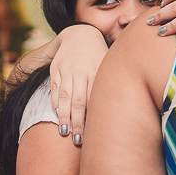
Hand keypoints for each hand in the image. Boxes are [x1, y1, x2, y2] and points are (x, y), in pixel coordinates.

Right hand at [47, 25, 109, 145]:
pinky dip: (55, 102)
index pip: (94, 98)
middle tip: (78, 140)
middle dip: (78, 122)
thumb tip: (121, 109)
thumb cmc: (99, 55)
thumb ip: (111, 83)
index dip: (93, 116)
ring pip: (64, 95)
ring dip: (63, 116)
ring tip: (64, 132)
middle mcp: (81, 71)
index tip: (94, 133)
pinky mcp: (56, 68)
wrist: (80, 34)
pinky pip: (54, 87)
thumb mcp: (108, 64)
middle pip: (78, 100)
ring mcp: (67, 69)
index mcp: (97, 71)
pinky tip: (56, 114)